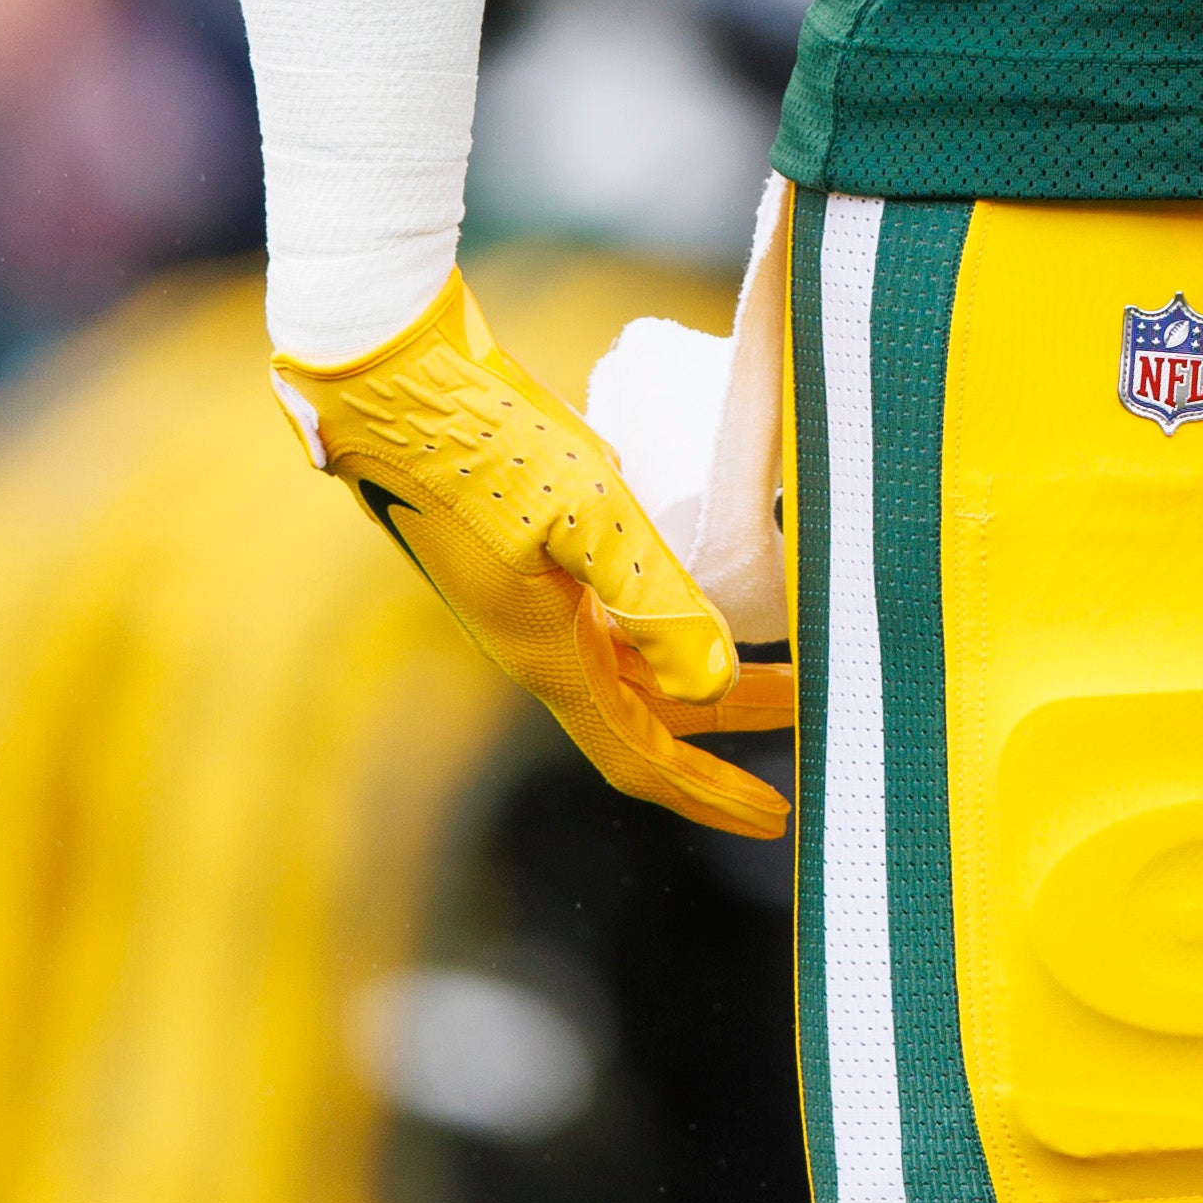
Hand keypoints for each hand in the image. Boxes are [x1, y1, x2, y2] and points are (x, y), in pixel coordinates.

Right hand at [276, 277, 794, 840]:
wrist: (393, 385)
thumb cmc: (482, 444)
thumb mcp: (586, 513)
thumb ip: (654, 599)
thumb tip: (716, 684)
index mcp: (548, 655)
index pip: (640, 756)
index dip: (709, 794)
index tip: (777, 816)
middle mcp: (541, 642)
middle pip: (651, 712)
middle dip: (734, 720)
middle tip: (809, 708)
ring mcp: (534, 599)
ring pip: (636, 659)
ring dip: (707, 663)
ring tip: (781, 648)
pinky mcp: (532, 551)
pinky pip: (614, 609)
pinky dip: (669, 616)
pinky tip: (703, 578)